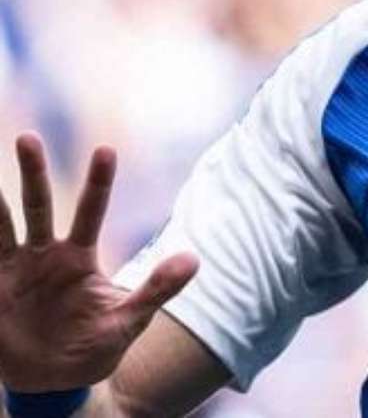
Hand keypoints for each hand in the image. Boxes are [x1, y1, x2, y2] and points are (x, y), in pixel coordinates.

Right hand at [0, 133, 197, 392]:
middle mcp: (45, 255)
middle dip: (33, 172)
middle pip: (38, 206)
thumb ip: (157, 289)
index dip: (98, 182)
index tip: (106, 149)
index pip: (91, 211)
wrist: (56, 384)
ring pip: (2, 228)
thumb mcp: (129, 320)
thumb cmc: (95, 346)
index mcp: (79, 258)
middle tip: (29, 137)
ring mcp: (14, 271)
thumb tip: (195, 259)